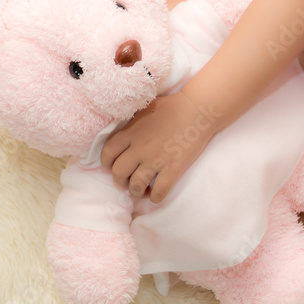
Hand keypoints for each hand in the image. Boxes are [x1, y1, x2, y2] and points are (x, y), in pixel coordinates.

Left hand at [99, 90, 218, 203]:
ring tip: (140, 190)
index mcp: (130, 132)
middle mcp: (140, 148)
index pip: (107, 153)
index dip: (107, 163)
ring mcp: (156, 160)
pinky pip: (159, 192)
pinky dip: (155, 197)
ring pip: (136, 186)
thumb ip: (130, 124)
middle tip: (127, 180)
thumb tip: (120, 134)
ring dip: (136, 191)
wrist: (197, 110)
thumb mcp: (143, 109)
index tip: (112, 165)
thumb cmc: (171, 107)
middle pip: (119, 172)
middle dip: (120, 180)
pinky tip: (155, 194)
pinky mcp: (173, 169)